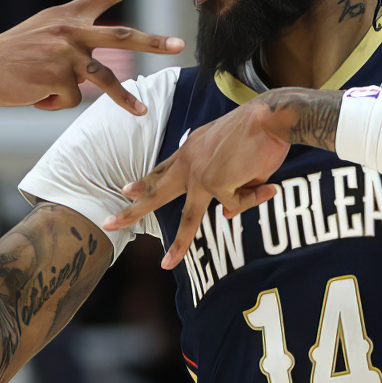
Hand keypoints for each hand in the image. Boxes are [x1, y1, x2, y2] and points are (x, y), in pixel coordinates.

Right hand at [0, 0, 182, 117]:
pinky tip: (36, 96)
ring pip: (106, 79)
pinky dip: (54, 103)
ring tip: (142, 112)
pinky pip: (71, 99)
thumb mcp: (39, 36)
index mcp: (64, 16)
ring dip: (125, 99)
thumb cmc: (7, 58)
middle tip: (178, 44)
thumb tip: (95, 67)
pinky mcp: (61, 79)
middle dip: (153, 41)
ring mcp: (67, 55)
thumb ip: (68, 40)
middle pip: (122, 36)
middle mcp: (70, 31)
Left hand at [104, 100, 294, 268]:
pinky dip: (253, 197)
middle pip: (157, 192)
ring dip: (179, 245)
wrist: (272, 118)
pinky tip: (266, 185)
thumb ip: (227, 186)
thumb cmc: (259, 133)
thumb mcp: (234, 159)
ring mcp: (200, 175)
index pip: (163, 170)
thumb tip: (224, 215)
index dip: (146, 182)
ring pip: (189, 218)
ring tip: (166, 264)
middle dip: (131, 211)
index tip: (128, 192)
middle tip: (109, 223)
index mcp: (191, 149)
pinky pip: (236, 204)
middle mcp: (189, 163)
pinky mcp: (217, 185)